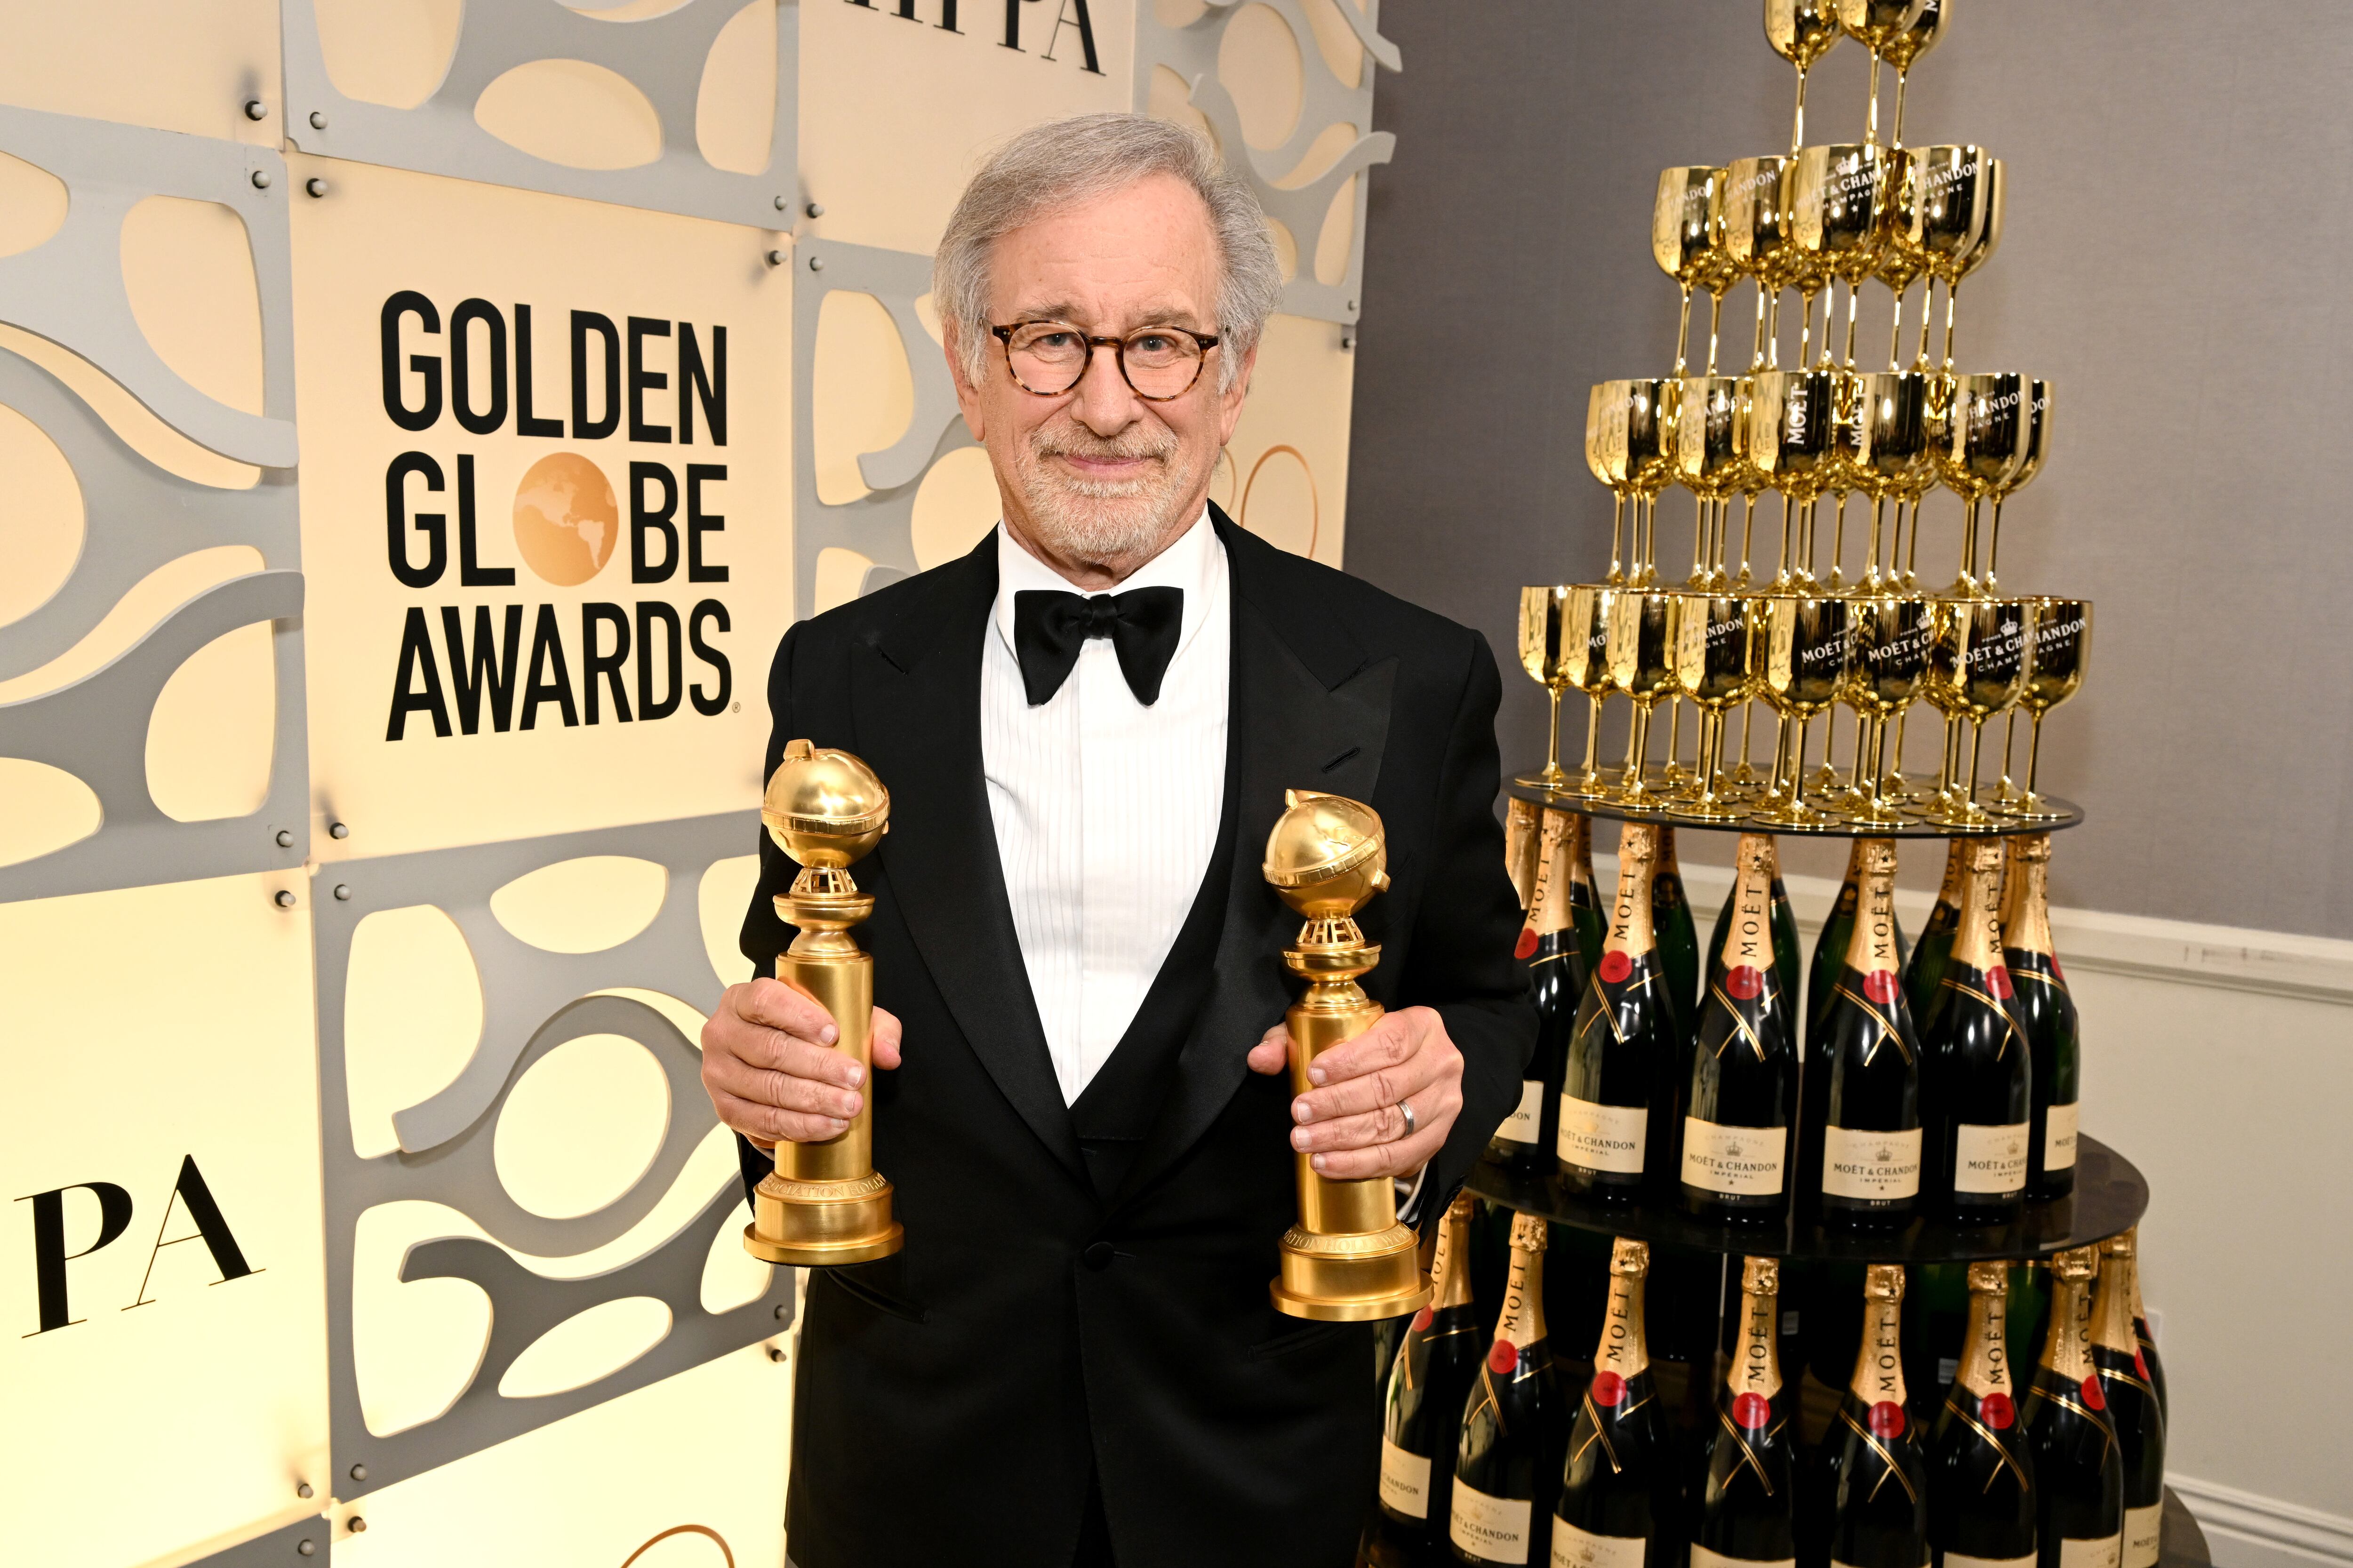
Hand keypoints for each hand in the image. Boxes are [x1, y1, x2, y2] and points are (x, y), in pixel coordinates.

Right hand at [700, 977, 902, 1147]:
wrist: (773, 1060)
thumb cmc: (805, 1032)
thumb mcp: (842, 1016)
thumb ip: (873, 1027)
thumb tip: (888, 1055)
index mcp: (743, 999)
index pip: (765, 1001)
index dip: (799, 1016)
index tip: (833, 1033)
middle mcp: (723, 1032)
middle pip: (770, 1049)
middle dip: (818, 1068)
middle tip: (855, 1078)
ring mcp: (718, 1072)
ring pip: (767, 1088)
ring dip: (812, 1101)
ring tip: (849, 1106)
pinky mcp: (725, 1107)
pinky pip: (761, 1121)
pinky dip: (798, 1126)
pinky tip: (827, 1125)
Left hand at [1246, 1005, 1462, 1180]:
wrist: (1413, 1069)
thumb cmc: (1367, 1047)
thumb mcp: (1331, 1031)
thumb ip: (1291, 1040)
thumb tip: (1260, 1059)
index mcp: (1422, 1026)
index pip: (1389, 1043)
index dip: (1350, 1061)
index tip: (1313, 1074)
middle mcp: (1442, 1063)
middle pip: (1388, 1088)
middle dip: (1337, 1104)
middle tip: (1299, 1113)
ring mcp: (1444, 1104)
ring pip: (1392, 1126)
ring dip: (1343, 1138)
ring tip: (1305, 1141)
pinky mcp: (1437, 1139)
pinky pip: (1399, 1158)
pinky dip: (1359, 1164)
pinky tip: (1326, 1163)